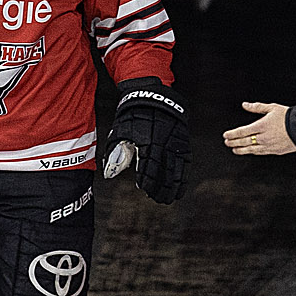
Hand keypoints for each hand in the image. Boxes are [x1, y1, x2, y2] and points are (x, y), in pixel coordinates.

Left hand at [103, 79, 191, 204]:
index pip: (148, 167)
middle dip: (161, 188)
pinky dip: (183, 177)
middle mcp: (163, 144)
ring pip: (177, 169)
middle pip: (164, 172)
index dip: (147, 180)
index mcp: (147, 142)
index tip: (144, 189)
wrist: (153, 95)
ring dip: (173, 186)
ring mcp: (175, 143)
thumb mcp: (120, 130)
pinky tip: (180, 187)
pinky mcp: (183, 142)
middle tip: (158, 199)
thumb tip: (109, 173)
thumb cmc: (134, 114)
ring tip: (168, 198)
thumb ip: (116, 152)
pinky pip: (186, 163)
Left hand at [223, 102, 295, 155]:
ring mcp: (269, 146)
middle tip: (227, 142)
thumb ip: (257, 107)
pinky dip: (253, 152)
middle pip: (244, 141)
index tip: (226, 135)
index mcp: (261, 126)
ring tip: (234, 150)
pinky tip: (249, 151)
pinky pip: (260, 153)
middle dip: (233, 142)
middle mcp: (263, 137)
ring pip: (251, 150)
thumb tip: (245, 105)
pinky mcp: (275, 151)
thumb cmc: (288, 117)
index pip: (242, 131)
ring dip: (241, 150)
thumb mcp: (272, 108)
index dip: (232, 134)